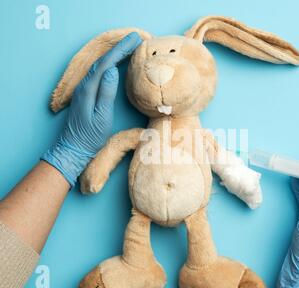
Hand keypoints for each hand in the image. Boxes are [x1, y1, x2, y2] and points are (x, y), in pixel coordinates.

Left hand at [42, 32, 141, 186]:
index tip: (134, 40)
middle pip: (103, 61)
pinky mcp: (86, 94)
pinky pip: (99, 73)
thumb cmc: (89, 136)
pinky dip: (109, 64)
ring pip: (100, 66)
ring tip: (128, 47)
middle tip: (134, 38)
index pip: (106, 64)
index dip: (120, 50)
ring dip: (114, 55)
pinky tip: (115, 64)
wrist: (73, 148)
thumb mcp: (101, 117)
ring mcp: (84, 89)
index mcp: (88, 89)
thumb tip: (112, 70)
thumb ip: (106, 93)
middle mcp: (84, 85)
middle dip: (119, 49)